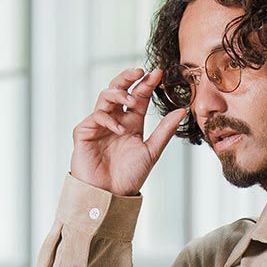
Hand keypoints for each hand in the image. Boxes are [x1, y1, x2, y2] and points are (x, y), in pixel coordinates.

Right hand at [69, 65, 188, 197]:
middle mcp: (115, 120)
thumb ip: (165, 131)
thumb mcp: (151, 151)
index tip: (158, 73)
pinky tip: (119, 130)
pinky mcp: (84, 132)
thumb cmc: (129, 177)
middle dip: (128, 77)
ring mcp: (98, 124)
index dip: (147, 83)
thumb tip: (182, 110)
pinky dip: (108, 119)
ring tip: (131, 98)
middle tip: (140, 70)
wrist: (110, 196)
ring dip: (119, 92)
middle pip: (119, 89)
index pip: (139, 96)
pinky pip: (96, 116)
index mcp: (131, 123)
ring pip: (106, 96)